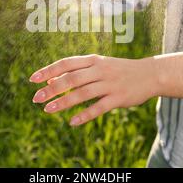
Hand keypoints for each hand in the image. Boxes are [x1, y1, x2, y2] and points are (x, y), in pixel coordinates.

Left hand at [29, 55, 155, 125]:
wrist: (149, 74)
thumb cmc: (118, 70)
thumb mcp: (99, 65)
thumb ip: (76, 71)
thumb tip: (49, 81)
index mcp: (93, 60)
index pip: (66, 63)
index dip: (48, 70)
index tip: (32, 79)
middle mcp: (100, 70)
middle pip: (71, 78)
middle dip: (51, 88)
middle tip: (35, 98)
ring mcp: (110, 84)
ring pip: (82, 94)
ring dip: (63, 102)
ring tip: (48, 110)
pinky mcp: (119, 98)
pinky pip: (99, 108)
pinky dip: (84, 115)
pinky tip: (72, 122)